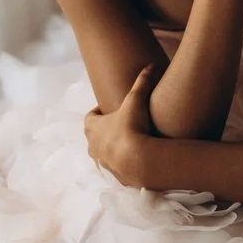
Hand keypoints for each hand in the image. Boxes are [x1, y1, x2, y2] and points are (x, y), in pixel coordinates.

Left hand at [85, 64, 155, 185]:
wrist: (138, 160)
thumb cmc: (131, 128)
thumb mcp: (136, 101)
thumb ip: (142, 82)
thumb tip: (152, 65)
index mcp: (92, 127)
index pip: (90, 117)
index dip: (99, 112)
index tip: (111, 109)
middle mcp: (93, 146)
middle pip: (94, 136)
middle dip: (104, 131)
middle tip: (120, 125)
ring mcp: (102, 163)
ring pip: (102, 154)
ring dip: (112, 149)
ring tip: (128, 144)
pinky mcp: (115, 176)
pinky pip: (115, 169)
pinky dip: (122, 164)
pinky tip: (135, 160)